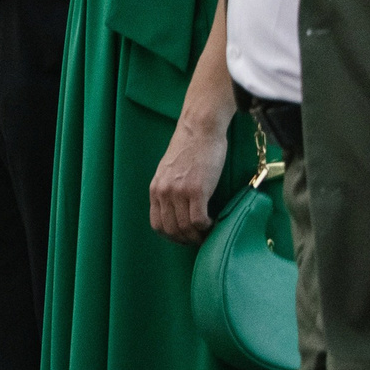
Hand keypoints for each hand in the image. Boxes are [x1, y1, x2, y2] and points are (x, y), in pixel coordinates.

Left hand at [148, 116, 228, 243]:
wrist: (199, 129)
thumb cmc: (190, 148)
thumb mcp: (170, 171)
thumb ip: (169, 188)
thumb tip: (177, 209)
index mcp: (155, 189)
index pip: (157, 225)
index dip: (172, 236)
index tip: (186, 237)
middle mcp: (163, 192)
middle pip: (171, 230)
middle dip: (187, 239)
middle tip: (201, 238)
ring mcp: (178, 192)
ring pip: (185, 228)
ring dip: (198, 236)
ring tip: (209, 232)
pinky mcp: (196, 190)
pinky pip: (198, 220)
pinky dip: (207, 227)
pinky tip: (214, 223)